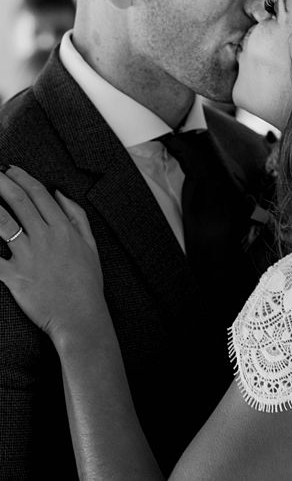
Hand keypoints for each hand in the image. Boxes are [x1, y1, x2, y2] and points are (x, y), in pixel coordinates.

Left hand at [0, 166, 106, 345]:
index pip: (40, 194)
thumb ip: (77, 216)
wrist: (81, 316)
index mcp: (64, 229)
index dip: (22, 178)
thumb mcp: (91, 244)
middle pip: (19, 201)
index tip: (9, 168)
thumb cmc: (87, 281)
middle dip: (1, 183)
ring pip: (3, 223)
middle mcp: (46, 237)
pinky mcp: (14, 276)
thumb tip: (60, 194)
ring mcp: (29, 256)